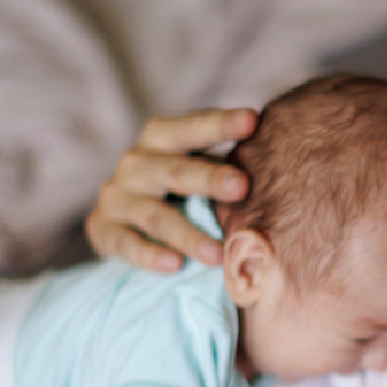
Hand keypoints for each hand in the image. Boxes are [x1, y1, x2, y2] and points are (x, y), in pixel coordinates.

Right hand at [85, 108, 257, 272]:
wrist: (119, 217)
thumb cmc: (175, 187)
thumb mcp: (193, 167)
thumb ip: (224, 165)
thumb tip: (283, 166)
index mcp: (160, 139)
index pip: (189, 128)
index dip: (219, 124)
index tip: (252, 120)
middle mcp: (135, 164)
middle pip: (175, 170)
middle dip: (209, 178)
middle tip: (242, 186)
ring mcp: (116, 198)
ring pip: (155, 216)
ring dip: (188, 234)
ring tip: (219, 254)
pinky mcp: (102, 229)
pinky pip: (125, 244)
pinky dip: (149, 255)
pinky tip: (175, 266)